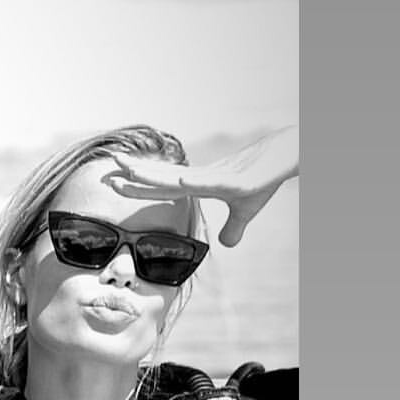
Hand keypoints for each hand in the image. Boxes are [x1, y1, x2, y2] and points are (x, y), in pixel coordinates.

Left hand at [102, 126, 297, 247]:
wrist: (291, 155)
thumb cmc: (266, 179)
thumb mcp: (246, 210)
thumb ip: (233, 227)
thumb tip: (225, 244)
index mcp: (203, 183)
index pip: (165, 185)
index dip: (141, 185)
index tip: (116, 182)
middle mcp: (205, 177)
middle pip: (165, 177)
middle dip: (137, 173)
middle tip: (109, 166)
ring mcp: (222, 177)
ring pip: (182, 177)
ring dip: (156, 174)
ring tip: (131, 169)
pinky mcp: (241, 181)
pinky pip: (216, 183)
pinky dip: (198, 182)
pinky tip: (180, 178)